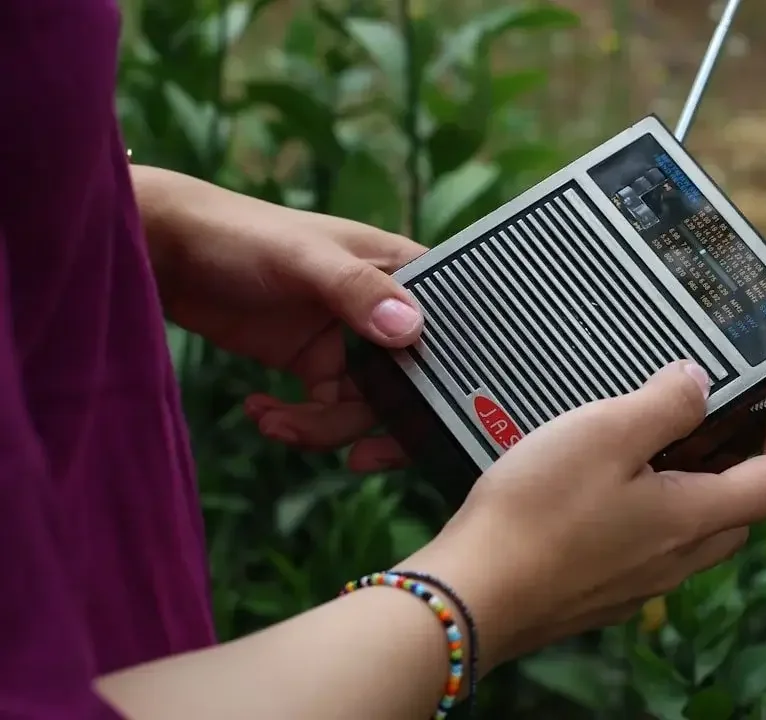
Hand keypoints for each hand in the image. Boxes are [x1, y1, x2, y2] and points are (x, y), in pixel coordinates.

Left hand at [137, 167, 425, 470]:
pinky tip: (259, 411)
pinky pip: (325, 411)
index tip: (423, 420)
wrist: (166, 252)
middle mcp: (384, 311)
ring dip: (323, 429)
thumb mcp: (302, 258)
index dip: (445, 380)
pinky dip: (297, 422)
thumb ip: (357, 290)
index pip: (445, 332)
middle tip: (357, 458)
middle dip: (381, 423)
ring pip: (364, 407)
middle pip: (411, 384)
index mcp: (402, 273)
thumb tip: (412, 331)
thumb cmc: (240, 234)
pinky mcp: (312, 363)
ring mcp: (348, 341)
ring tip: (274, 425)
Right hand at [399, 362, 765, 671]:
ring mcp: (640, 581)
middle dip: (750, 460)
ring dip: (700, 485)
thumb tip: (701, 383)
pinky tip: (610, 486)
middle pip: (743, 510)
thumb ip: (666, 403)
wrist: (474, 594)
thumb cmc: (538, 511)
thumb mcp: (606, 432)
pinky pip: (652, 546)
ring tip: (664, 442)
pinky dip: (655, 508)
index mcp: (692, 517)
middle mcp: (677, 559)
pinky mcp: (603, 591)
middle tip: (730, 417)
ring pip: (696, 530)